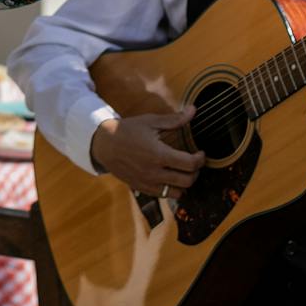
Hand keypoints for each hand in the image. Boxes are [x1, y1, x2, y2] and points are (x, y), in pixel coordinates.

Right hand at [89, 106, 205, 196]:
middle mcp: (154, 172)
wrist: (104, 144)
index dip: (201, 159)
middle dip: (196, 172)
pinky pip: (164, 196)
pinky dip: (172, 189)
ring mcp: (148, 183)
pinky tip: (171, 177)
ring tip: (183, 172)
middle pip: (187, 181)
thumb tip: (193, 110)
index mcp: (158, 154)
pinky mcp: (142, 188)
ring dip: (185, 183)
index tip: (201, 153)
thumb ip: (175, 119)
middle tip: (194, 163)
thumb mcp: (151, 122)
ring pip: (178, 192)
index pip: (190, 164)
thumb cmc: (128, 130)